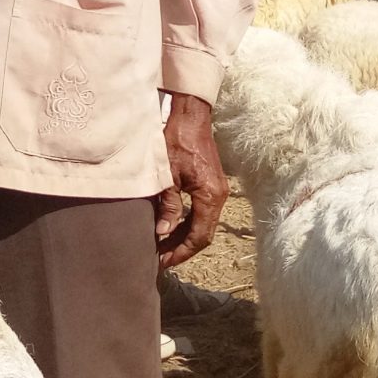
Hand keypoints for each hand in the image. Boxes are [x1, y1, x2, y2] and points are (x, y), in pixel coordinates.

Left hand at [155, 95, 227, 268]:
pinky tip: (171, 227)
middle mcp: (218, 196)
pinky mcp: (211, 185)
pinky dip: (187, 224)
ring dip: (184, 238)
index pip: (199, 236)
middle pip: (203, 234)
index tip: (162, 261)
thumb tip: (163, 232)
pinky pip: (202, 213)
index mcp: (210, 196)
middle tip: (159, 259)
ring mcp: (217, 191)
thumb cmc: (176, 141)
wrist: (189, 116)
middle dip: (182, 249)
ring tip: (162, 246)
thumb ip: (168, 205)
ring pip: (203, 224)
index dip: (181, 252)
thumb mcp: (166, 175)